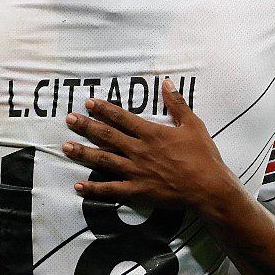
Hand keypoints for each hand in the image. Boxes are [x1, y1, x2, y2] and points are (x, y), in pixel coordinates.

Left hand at [62, 80, 238, 211]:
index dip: (104, 109)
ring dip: (83, 153)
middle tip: (70, 120)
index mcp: (152, 133)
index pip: (122, 118)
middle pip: (107, 136)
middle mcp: (139, 150)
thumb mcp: (194, 125)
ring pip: (104, 160)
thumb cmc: (203, 156)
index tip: (89, 103)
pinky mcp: (138, 191)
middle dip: (86, 126)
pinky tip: (79, 186)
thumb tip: (167, 83)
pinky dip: (94, 189)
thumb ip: (177, 104)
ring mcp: (136, 172)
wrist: (209, 188)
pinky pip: (112, 190)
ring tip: (66, 147)